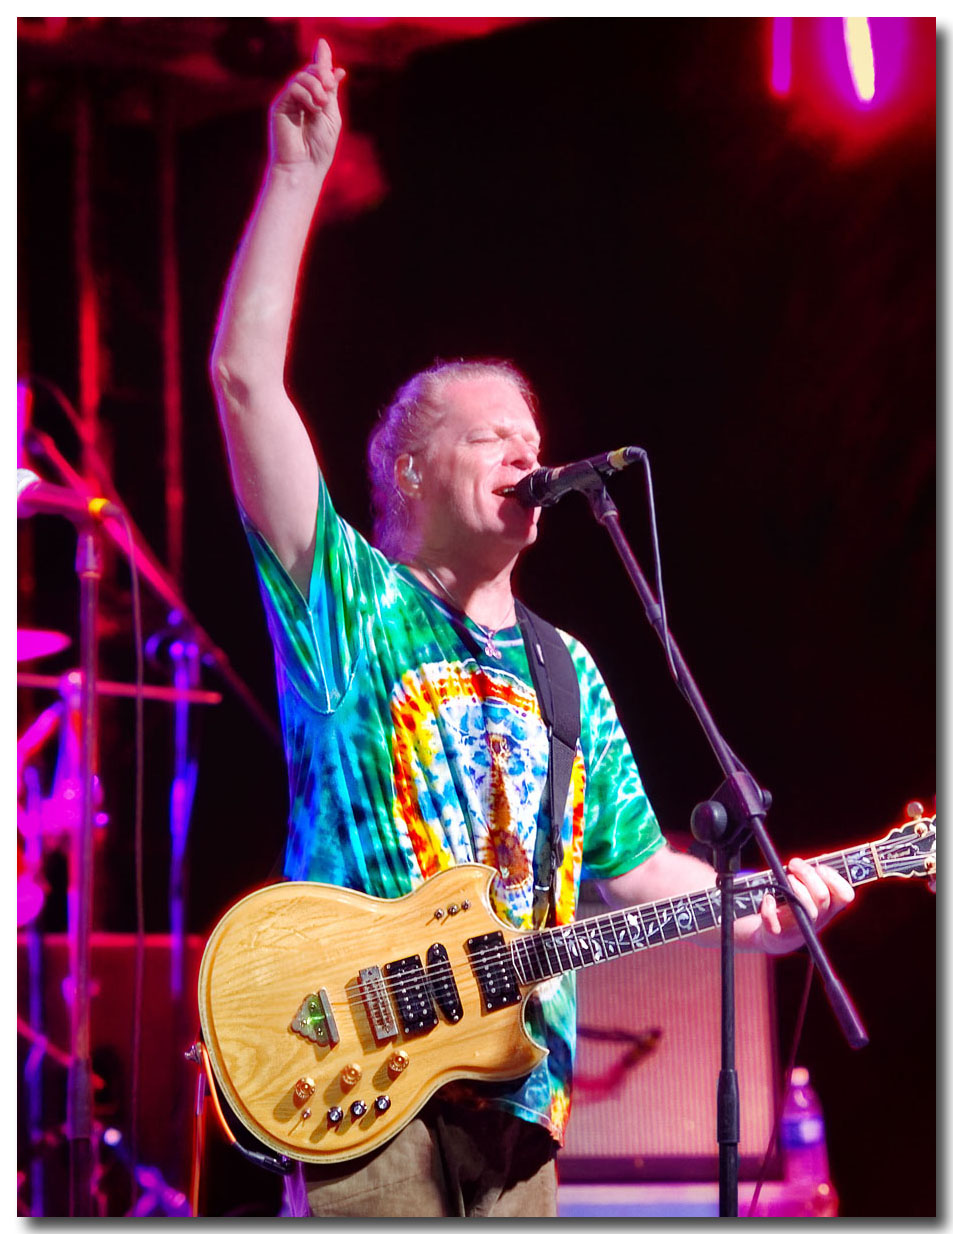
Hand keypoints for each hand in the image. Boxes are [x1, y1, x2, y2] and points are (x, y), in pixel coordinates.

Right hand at [269, 39, 345, 174]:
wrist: (304, 166)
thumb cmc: (320, 147)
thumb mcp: (331, 116)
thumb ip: (331, 92)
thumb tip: (338, 69)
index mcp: (314, 100)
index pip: (316, 74)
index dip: (321, 58)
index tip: (323, 44)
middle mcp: (300, 98)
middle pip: (310, 71)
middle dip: (323, 73)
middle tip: (330, 87)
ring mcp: (288, 101)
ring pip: (302, 76)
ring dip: (316, 85)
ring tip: (322, 103)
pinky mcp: (279, 106)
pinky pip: (293, 87)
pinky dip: (306, 94)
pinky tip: (313, 108)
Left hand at [754, 858, 854, 955]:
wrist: (778, 934)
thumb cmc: (797, 902)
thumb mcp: (811, 889)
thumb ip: (818, 874)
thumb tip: (824, 857)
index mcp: (831, 906)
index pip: (845, 895)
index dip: (834, 877)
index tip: (819, 867)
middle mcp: (819, 918)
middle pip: (822, 896)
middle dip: (807, 874)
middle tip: (793, 864)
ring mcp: (799, 926)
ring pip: (806, 909)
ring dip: (794, 887)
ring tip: (785, 878)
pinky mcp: (778, 932)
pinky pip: (774, 922)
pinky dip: (769, 907)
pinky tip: (768, 898)